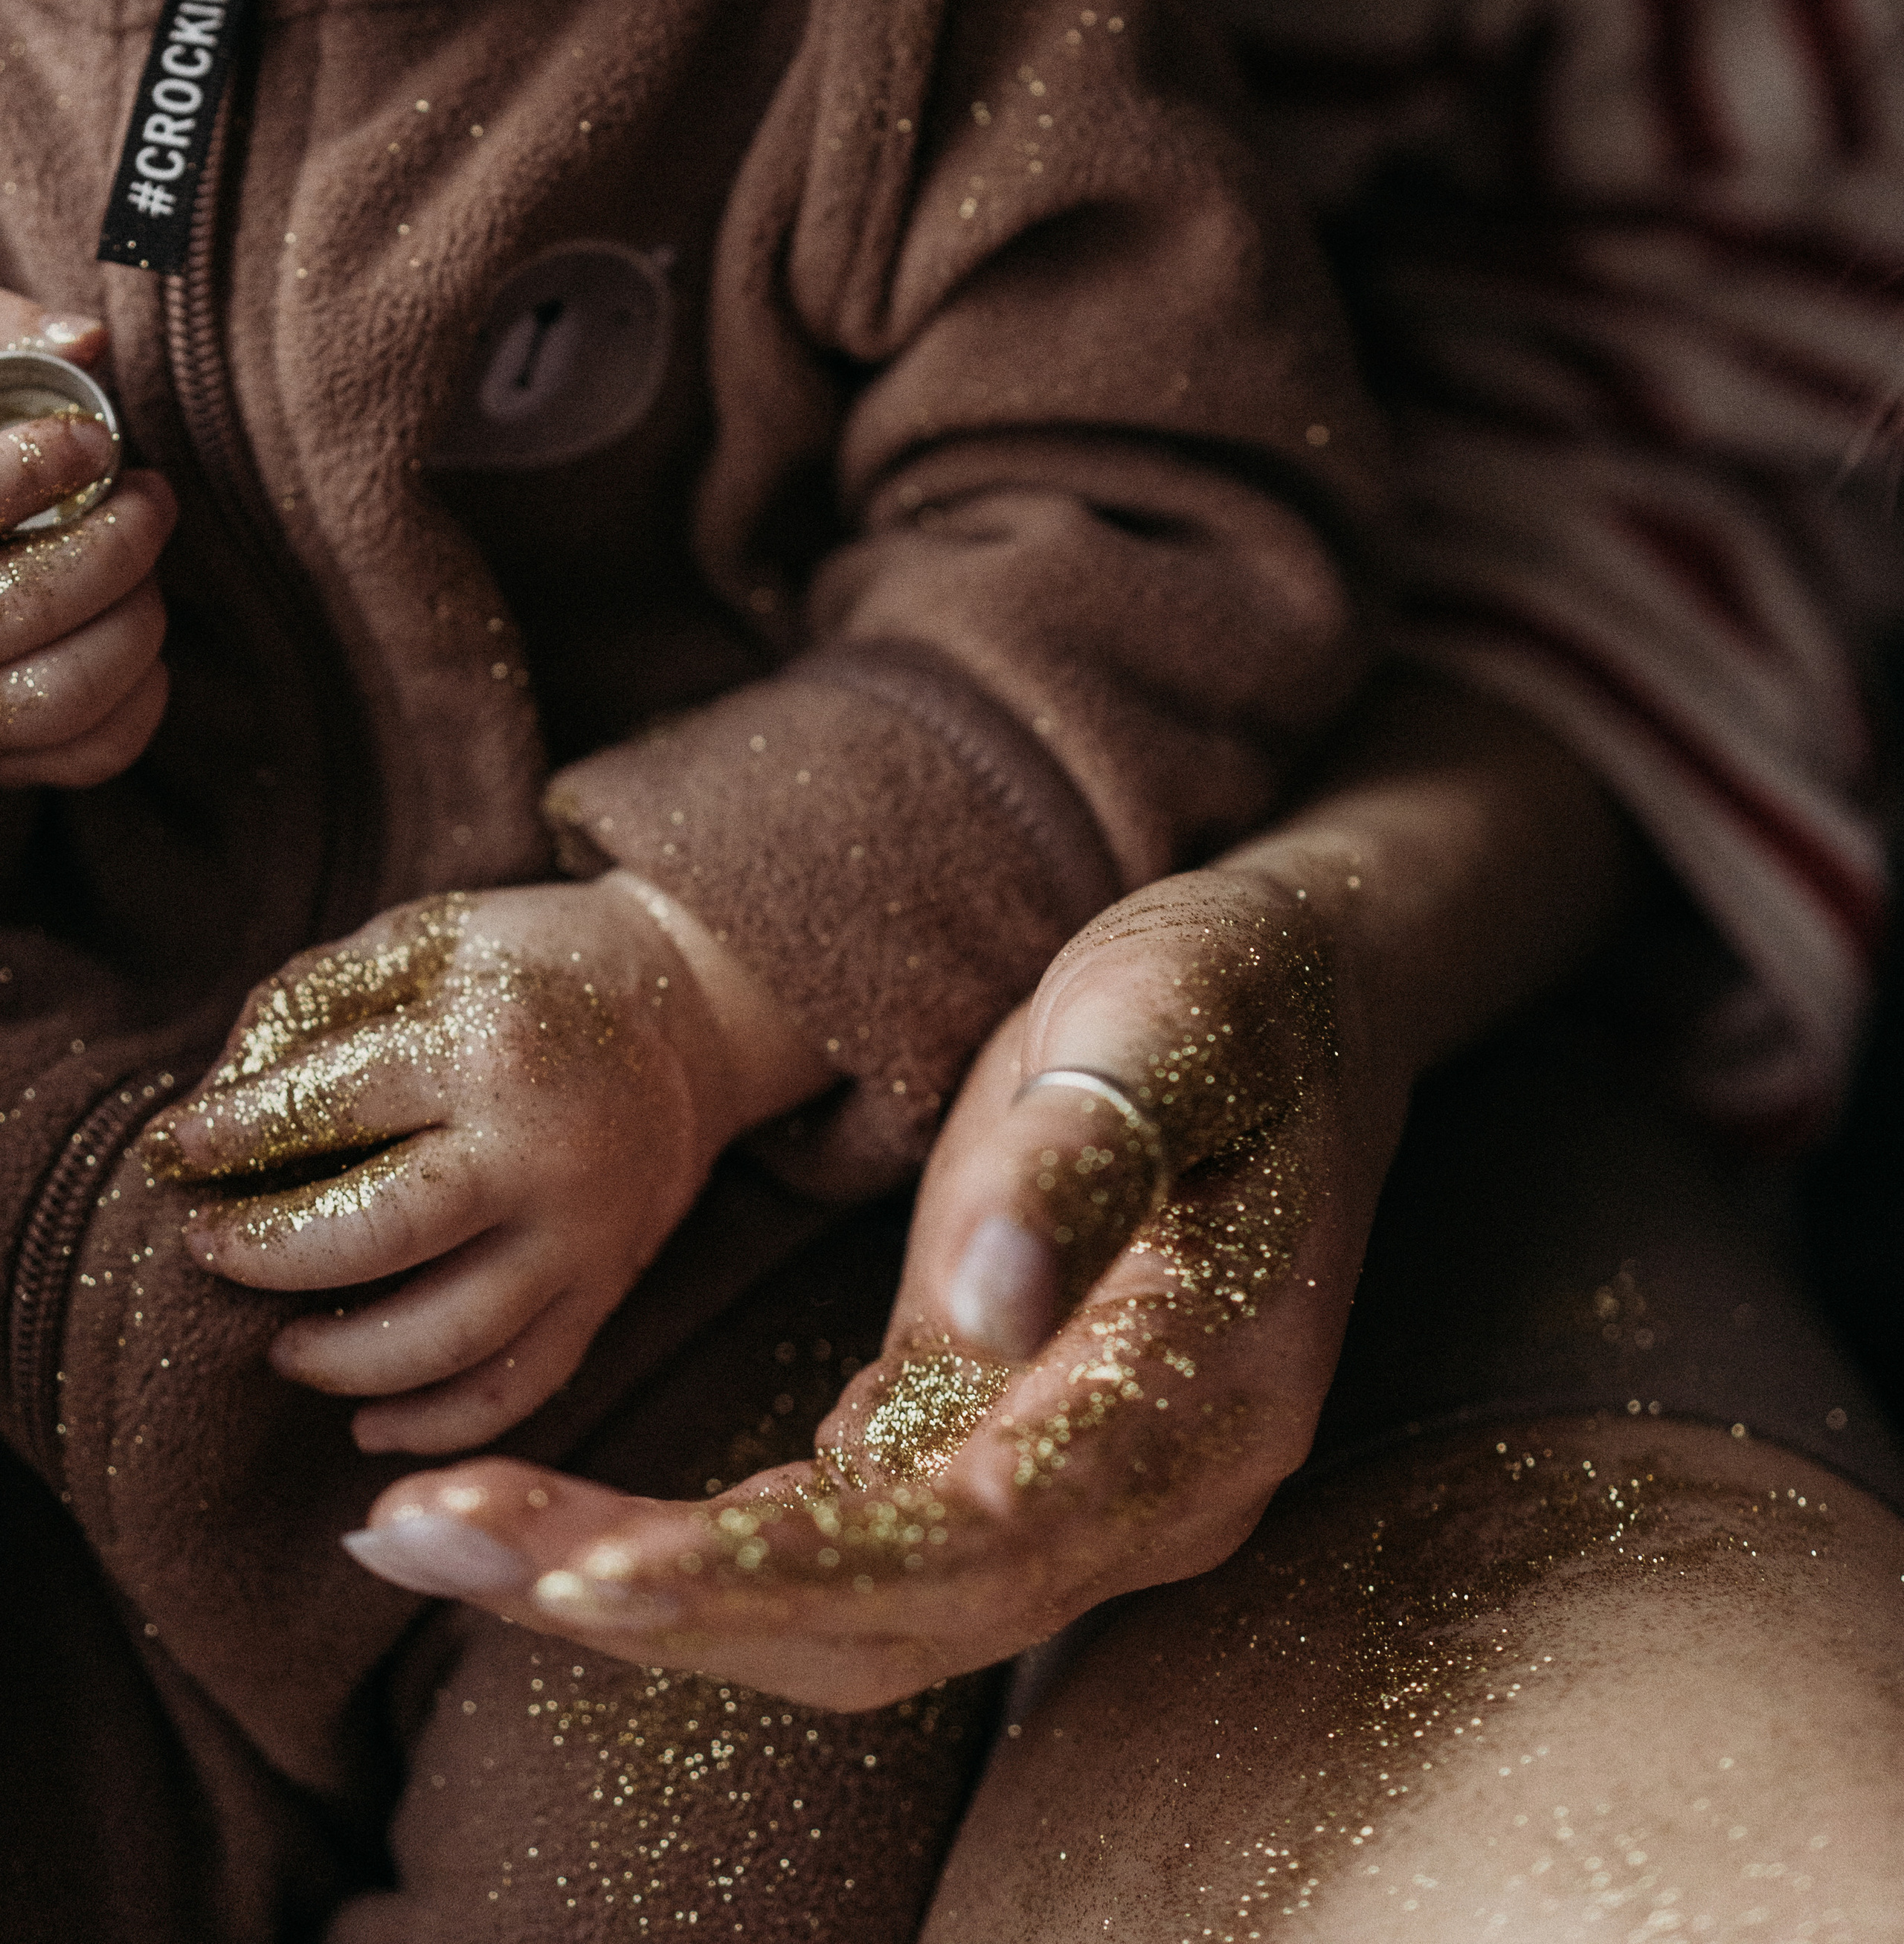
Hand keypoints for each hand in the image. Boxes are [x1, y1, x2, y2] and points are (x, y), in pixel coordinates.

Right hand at [0, 292, 173, 787]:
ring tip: (141, 562)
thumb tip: (88, 339)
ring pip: (63, 693)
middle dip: (116, 545)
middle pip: (24, 606)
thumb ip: (6, 342)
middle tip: (149, 493)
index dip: (29, 469)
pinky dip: (142, 693)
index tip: (88, 439)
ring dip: (135, 619)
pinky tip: (137, 629)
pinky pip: (92, 749)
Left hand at [144, 873, 829, 1453]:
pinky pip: (522, 1385)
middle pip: (381, 1237)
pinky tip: (367, 1420)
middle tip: (210, 1252)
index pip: (329, 1109)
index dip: (233, 1135)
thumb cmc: (534, 961)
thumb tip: (215, 1106)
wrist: (696, 1003)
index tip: (175, 1152)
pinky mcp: (609, 1284)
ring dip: (343, 1361)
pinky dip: (438, 1423)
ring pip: (450, 1339)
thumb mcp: (425, 937)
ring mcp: (584, 1231)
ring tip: (283, 1347)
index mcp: (489, 1045)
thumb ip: (316, 1003)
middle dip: (271, 1257)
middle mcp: (543, 1149)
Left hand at [337, 678, 1638, 1703]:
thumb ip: (1089, 1160)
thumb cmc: (1230, 994)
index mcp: (1198, 1400)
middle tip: (424, 1543)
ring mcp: (1075, 1487)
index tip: (587, 1568)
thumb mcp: (1172, 1022)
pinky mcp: (1003, 1446)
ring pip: (848, 1613)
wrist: (1303, 994)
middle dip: (650, 1603)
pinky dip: (700, 1556)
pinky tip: (560, 1531)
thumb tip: (989, 1306)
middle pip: (882, 1620)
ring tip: (440, 1541)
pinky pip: (846, 1546)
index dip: (775, 1572)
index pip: (968, 1543)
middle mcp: (1145, 1494)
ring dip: (644, 1596)